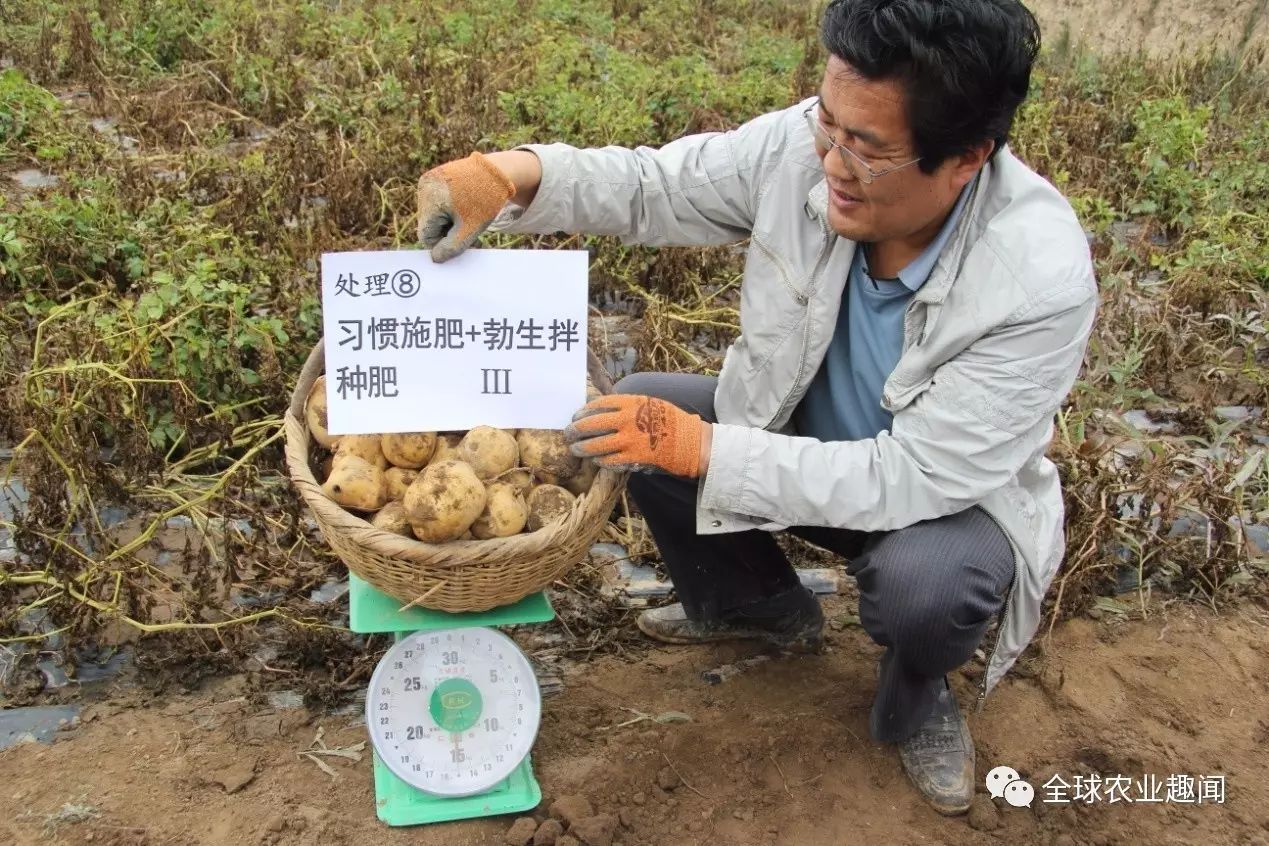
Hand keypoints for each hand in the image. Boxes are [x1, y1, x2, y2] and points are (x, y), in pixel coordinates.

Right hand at [416, 152, 514, 261]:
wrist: (497, 172)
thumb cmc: (485, 201)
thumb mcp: (470, 229)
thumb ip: (452, 248)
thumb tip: (435, 258)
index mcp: (431, 201)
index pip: (426, 235)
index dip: (442, 242)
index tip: (461, 235)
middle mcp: (424, 187)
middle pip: (427, 224)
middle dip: (445, 229)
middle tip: (466, 222)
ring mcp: (427, 179)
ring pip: (430, 213)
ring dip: (446, 218)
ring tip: (465, 210)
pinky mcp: (433, 176)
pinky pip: (433, 201)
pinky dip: (445, 207)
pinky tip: (461, 202)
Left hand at [564, 394, 707, 477]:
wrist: (690, 441)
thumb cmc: (669, 420)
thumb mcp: (648, 403)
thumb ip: (626, 405)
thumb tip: (602, 409)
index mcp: (630, 402)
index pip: (597, 404)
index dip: (583, 411)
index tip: (575, 416)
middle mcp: (626, 420)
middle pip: (590, 425)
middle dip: (575, 430)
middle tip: (568, 434)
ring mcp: (628, 440)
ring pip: (595, 446)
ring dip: (582, 448)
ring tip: (575, 449)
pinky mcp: (633, 458)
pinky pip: (609, 461)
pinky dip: (600, 461)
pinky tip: (596, 460)